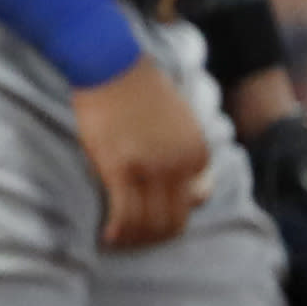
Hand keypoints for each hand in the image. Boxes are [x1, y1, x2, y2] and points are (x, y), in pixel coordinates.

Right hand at [72, 56, 212, 250]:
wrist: (112, 64)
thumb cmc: (141, 92)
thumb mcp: (181, 125)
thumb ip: (190, 161)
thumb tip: (200, 199)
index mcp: (198, 154)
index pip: (191, 207)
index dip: (167, 221)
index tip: (146, 223)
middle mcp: (180, 165)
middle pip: (172, 222)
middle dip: (151, 238)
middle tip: (132, 240)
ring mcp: (151, 168)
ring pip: (148, 224)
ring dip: (133, 239)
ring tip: (117, 240)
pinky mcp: (120, 167)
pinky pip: (124, 214)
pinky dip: (117, 232)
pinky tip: (107, 235)